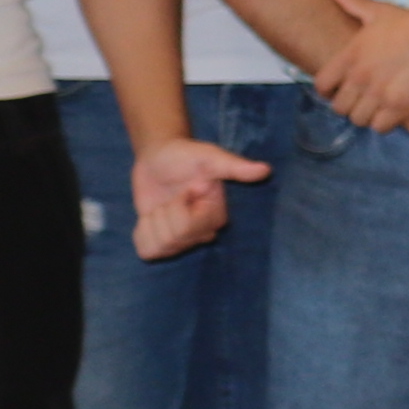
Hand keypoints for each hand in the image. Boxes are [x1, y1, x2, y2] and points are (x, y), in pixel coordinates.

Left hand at [129, 127, 272, 260]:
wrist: (158, 157)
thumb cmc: (186, 155)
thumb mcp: (210, 157)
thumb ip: (234, 167)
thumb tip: (266, 170)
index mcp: (216, 216)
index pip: (190, 227)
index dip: (180, 205)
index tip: (189, 186)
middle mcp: (202, 233)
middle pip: (173, 239)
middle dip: (165, 212)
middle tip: (174, 195)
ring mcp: (181, 241)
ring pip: (158, 247)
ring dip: (152, 222)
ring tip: (162, 206)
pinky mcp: (161, 243)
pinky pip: (147, 253)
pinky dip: (142, 234)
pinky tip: (151, 218)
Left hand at [312, 0, 408, 133]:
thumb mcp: (376, 10)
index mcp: (349, 56)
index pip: (322, 87)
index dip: (330, 91)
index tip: (343, 89)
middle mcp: (360, 77)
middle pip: (339, 108)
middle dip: (350, 104)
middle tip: (365, 99)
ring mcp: (380, 93)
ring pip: (358, 120)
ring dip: (367, 115)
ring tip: (379, 107)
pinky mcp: (401, 106)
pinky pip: (380, 127)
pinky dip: (384, 123)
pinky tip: (394, 112)